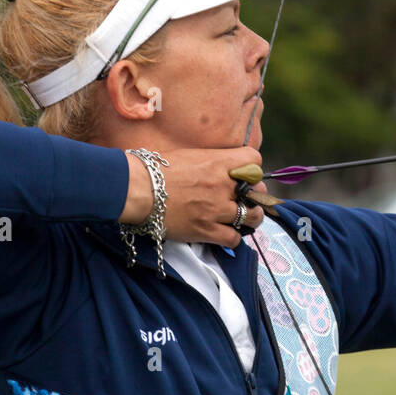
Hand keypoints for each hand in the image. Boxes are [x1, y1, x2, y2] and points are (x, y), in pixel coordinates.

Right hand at [121, 147, 265, 245]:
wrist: (137, 189)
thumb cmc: (155, 169)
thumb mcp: (190, 155)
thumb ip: (212, 162)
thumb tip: (224, 167)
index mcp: (218, 162)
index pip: (255, 161)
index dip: (253, 168)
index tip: (245, 174)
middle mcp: (221, 185)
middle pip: (258, 191)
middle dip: (255, 195)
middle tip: (245, 198)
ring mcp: (215, 209)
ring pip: (252, 217)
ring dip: (250, 218)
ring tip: (243, 217)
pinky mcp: (205, 230)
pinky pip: (233, 239)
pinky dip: (233, 237)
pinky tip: (224, 232)